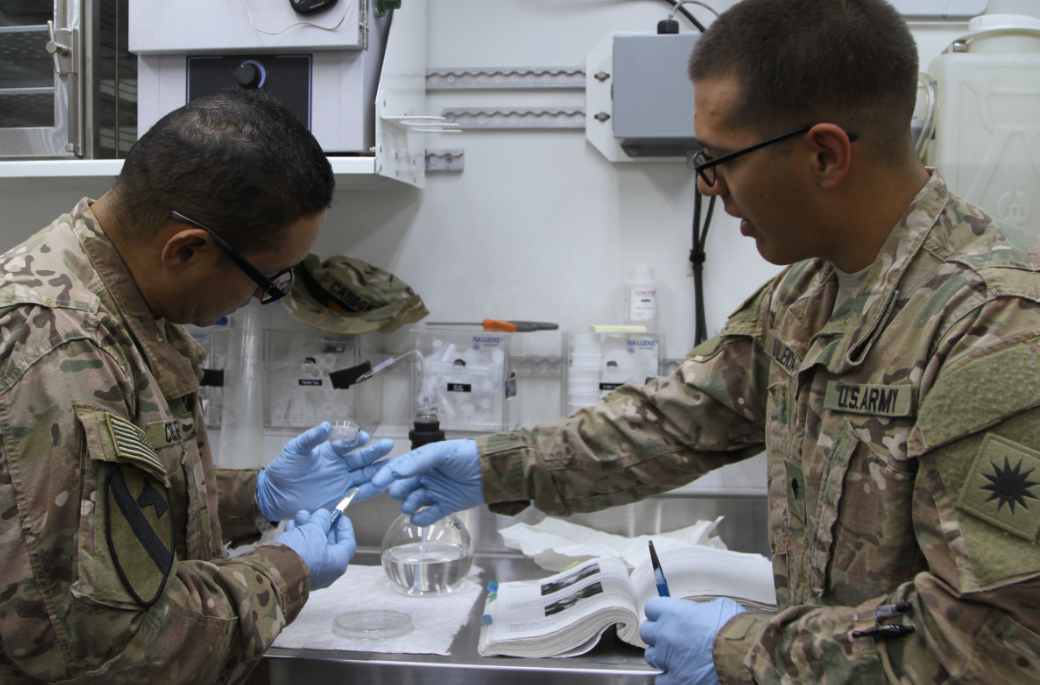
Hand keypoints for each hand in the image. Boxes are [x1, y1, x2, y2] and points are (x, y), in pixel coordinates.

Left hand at [256, 422, 393, 521]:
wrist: (275, 495)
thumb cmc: (283, 469)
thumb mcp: (295, 451)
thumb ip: (310, 439)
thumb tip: (325, 426)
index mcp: (330, 452)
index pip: (347, 445)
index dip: (356, 441)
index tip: (364, 437)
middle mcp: (339, 466)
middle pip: (361, 459)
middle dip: (375, 453)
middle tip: (389, 445)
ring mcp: (341, 482)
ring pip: (365, 475)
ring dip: (378, 471)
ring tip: (394, 466)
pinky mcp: (340, 498)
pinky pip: (359, 494)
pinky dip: (371, 490)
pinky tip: (383, 486)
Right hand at [273, 509, 355, 589]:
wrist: (271, 573)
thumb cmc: (299, 553)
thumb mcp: (313, 530)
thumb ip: (322, 520)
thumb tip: (324, 516)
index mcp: (337, 563)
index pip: (347, 542)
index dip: (344, 527)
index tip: (339, 515)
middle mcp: (326, 570)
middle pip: (327, 542)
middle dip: (320, 524)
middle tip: (314, 513)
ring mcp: (310, 571)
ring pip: (312, 544)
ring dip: (307, 528)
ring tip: (299, 517)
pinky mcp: (295, 569)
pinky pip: (300, 551)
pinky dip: (297, 537)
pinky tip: (290, 527)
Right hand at [369, 439, 481, 525]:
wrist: (490, 470)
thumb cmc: (465, 455)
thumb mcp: (441, 452)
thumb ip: (419, 461)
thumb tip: (397, 472)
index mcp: (422, 462)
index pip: (399, 468)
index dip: (387, 475)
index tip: (376, 482)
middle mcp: (425, 477)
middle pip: (404, 487)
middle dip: (398, 491)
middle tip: (398, 494)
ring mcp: (434, 492)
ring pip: (414, 502)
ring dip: (409, 505)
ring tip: (410, 506)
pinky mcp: (445, 506)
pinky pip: (429, 515)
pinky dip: (422, 519)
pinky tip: (418, 519)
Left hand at [640, 597, 744, 684]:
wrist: (747, 656)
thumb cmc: (737, 630)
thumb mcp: (717, 608)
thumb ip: (698, 610)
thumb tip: (696, 614)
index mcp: (675, 613)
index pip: (651, 608)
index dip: (659, 612)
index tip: (663, 615)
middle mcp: (667, 635)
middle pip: (647, 632)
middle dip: (658, 634)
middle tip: (671, 636)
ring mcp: (670, 659)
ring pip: (652, 656)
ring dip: (662, 656)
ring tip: (677, 657)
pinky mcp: (678, 680)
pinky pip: (661, 680)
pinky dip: (669, 678)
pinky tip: (679, 674)